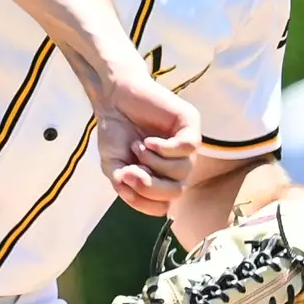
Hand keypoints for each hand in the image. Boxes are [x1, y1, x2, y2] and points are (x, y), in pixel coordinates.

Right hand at [92, 67, 200, 216]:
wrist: (114, 98)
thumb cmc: (116, 132)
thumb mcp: (113, 166)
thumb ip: (125, 185)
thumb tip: (139, 189)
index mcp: (162, 178)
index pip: (164, 205)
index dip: (144, 201)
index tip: (125, 182)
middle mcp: (178, 164)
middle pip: (177, 191)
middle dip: (151, 186)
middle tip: (130, 170)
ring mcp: (185, 144)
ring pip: (182, 171)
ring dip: (154, 162)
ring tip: (138, 146)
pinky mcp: (190, 124)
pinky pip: (188, 147)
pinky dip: (166, 148)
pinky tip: (150, 141)